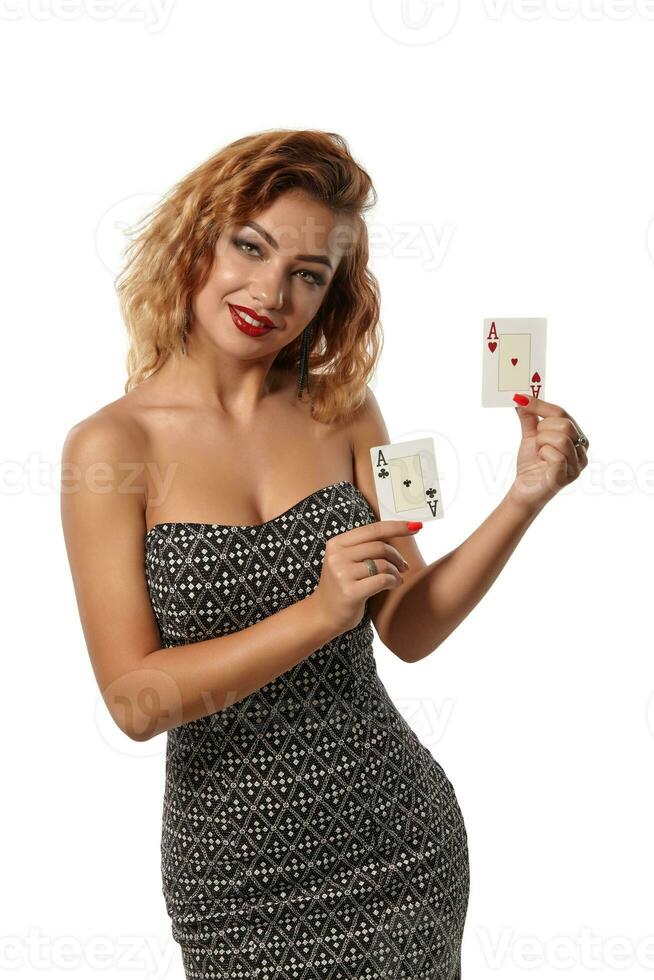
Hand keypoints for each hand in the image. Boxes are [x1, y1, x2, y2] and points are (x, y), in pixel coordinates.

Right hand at [313, 520, 418, 634]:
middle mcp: (337, 556)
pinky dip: (393, 582)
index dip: (397, 527)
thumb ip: (365, 546)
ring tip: (397, 578)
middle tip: (404, 566)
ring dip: (396, 572)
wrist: (324, 614)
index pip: (372, 529)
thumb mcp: (347, 560)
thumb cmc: (343, 585)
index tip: (415, 526)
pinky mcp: (350, 592)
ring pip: (383, 564)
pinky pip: (382, 580)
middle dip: (397, 556)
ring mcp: (342, 574)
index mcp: (337, 543)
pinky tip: (393, 585)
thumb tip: (399, 531)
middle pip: (380, 546)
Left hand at [507, 395, 589, 514]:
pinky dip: (543, 455)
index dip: (541, 405)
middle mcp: (581, 451)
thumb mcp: (530, 437)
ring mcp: (577, 466)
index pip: (562, 414)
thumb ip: (529, 418)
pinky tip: (541, 462)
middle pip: (565, 425)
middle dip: (543, 429)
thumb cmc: (531, 465)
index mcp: (576, 438)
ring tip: (539, 453)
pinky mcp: (566, 477)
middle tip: (535, 441)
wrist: (523, 490)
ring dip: (542, 443)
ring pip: (561, 439)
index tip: (521, 398)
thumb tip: (521, 398)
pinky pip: (556, 456)